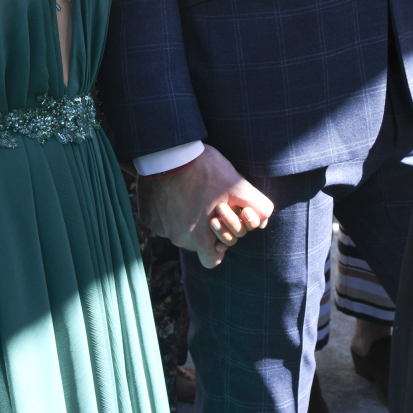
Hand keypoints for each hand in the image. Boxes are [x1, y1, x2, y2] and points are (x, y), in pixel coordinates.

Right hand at [137, 144, 273, 269]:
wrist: (166, 152)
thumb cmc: (204, 169)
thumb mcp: (238, 185)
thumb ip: (258, 206)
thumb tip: (265, 220)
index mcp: (199, 240)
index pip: (212, 260)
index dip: (219, 245)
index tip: (219, 224)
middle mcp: (177, 240)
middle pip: (194, 243)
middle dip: (201, 228)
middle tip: (205, 203)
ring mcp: (160, 228)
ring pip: (176, 230)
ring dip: (183, 216)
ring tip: (189, 191)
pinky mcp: (147, 216)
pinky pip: (159, 218)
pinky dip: (166, 207)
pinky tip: (172, 189)